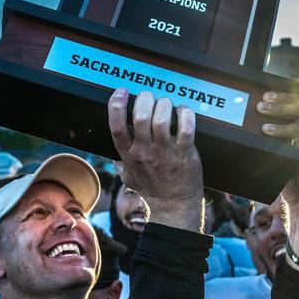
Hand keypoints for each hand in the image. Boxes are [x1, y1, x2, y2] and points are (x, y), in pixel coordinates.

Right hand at [107, 88, 202, 230]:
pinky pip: (186, 128)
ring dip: (165, 105)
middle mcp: (145, 152)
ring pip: (162, 119)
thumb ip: (120, 162)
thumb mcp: (129, 177)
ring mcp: (166, 153)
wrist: (174, 207)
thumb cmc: (152, 190)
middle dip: (146, 99)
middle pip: (141, 117)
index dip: (117, 105)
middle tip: (150, 98)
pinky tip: (183, 112)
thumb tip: (112, 152)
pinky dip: (185, 114)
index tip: (122, 92)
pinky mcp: (185, 153)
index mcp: (128, 155)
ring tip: (167, 105)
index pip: (117, 127)